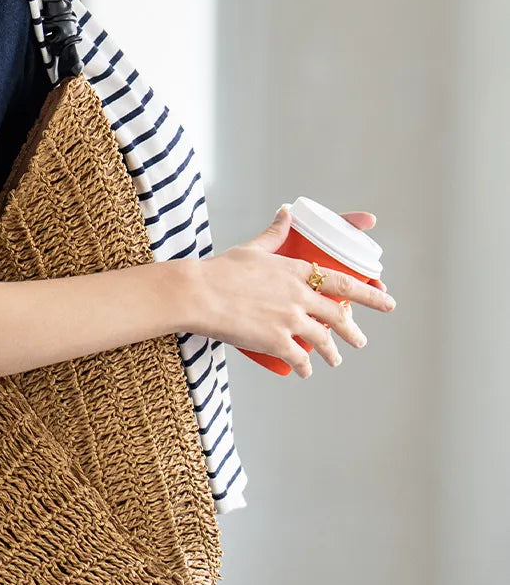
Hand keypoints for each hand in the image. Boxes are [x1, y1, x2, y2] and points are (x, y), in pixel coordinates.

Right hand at [184, 208, 394, 378]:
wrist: (199, 294)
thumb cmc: (221, 270)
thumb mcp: (253, 249)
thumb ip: (274, 233)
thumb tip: (287, 213)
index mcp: (297, 271)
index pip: (343, 283)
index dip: (369, 293)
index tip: (386, 299)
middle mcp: (300, 296)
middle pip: (338, 316)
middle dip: (354, 331)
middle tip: (361, 340)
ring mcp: (290, 320)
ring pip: (323, 340)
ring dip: (332, 353)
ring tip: (335, 361)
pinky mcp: (276, 341)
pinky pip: (300, 359)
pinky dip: (305, 367)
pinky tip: (305, 372)